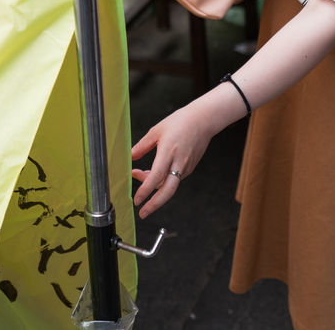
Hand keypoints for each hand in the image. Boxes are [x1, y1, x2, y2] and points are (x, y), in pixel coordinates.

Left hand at [131, 101, 217, 217]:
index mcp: (168, 152)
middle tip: (143, 213)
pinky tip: (152, 173)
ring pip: (169, 185)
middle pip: (167, 191)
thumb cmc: (180, 122)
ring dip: (154, 187)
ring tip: (139, 176)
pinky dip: (162, 180)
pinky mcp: (190, 168)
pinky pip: (174, 179)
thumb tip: (130, 157)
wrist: (204, 120)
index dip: (145, 190)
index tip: (137, 200)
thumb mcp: (156, 131)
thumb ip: (142, 146)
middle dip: (154, 205)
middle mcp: (179, 163)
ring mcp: (186, 167)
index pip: (155, 177)